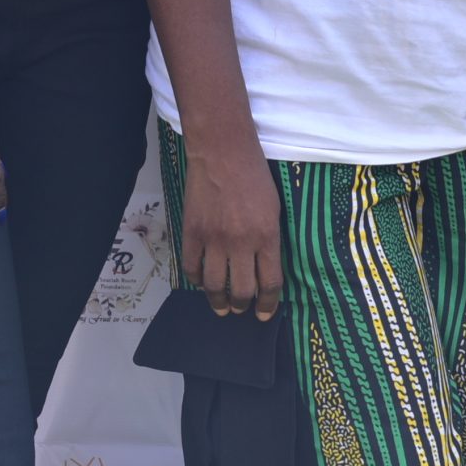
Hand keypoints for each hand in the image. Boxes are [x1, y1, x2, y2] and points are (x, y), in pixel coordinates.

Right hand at [181, 137, 283, 318]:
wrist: (223, 152)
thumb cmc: (255, 176)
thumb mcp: (274, 209)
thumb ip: (269, 240)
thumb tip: (264, 269)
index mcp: (267, 236)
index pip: (270, 283)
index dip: (268, 304)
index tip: (265, 313)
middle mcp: (241, 243)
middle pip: (241, 290)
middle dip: (242, 305)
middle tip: (240, 309)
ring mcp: (213, 239)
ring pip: (213, 285)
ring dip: (218, 301)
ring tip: (222, 307)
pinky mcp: (192, 232)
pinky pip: (191, 267)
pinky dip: (196, 280)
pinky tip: (201, 282)